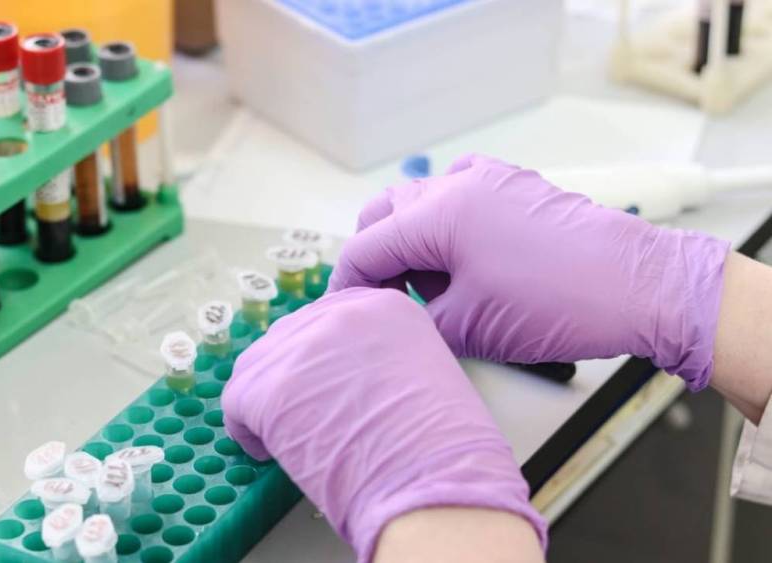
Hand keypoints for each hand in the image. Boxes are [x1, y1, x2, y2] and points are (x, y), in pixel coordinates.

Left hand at [221, 287, 545, 561]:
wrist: (435, 479)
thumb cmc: (440, 446)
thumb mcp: (422, 370)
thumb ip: (378, 355)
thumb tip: (336, 376)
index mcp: (382, 304)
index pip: (327, 317)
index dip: (318, 358)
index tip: (319, 387)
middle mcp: (338, 313)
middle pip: (288, 336)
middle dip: (290, 378)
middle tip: (302, 417)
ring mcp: (300, 347)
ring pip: (257, 365)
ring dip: (266, 401)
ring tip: (285, 438)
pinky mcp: (269, 387)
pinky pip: (237, 401)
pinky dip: (246, 431)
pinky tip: (269, 452)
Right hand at [328, 154, 729, 390]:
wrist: (637, 288)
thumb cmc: (555, 306)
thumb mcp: (467, 327)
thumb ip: (414, 317)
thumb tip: (396, 316)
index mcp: (435, 215)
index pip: (365, 248)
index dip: (347, 287)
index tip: (344, 316)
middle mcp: (455, 184)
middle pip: (385, 216)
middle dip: (376, 258)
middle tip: (388, 302)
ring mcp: (489, 179)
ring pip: (421, 201)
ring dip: (411, 240)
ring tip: (435, 287)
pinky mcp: (516, 185)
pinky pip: (460, 191)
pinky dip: (447, 220)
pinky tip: (464, 251)